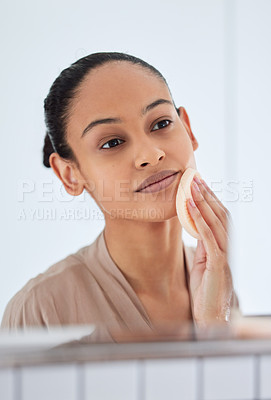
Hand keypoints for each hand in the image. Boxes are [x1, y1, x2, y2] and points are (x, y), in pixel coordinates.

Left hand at [187, 176, 234, 328]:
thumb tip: (195, 228)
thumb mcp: (202, 264)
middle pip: (220, 214)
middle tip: (195, 177)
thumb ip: (202, 246)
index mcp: (222, 247)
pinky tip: (191, 207)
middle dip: (207, 194)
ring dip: (203, 201)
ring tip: (192, 185)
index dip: (209, 200)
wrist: (211, 319)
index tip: (198, 184)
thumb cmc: (206, 293)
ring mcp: (224, 255)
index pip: (218, 217)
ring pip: (216, 221)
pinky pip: (208, 236)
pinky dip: (200, 219)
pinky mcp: (217, 263)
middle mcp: (226, 247)